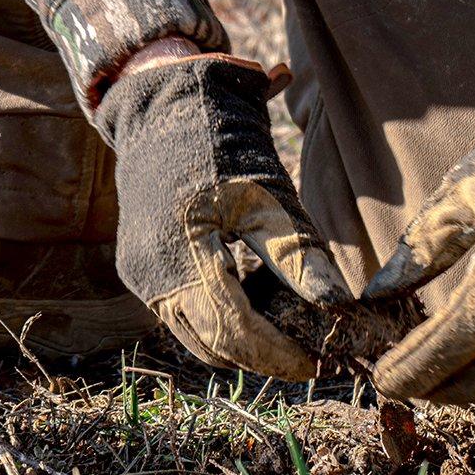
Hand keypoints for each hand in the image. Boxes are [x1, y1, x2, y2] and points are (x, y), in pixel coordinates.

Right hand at [95, 53, 349, 378]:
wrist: (165, 111)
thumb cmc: (223, 145)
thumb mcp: (266, 193)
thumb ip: (295, 252)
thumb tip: (335, 305)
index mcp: (185, 243)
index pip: (234, 325)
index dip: (277, 352)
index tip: (315, 364)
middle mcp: (152, 268)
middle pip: (212, 342)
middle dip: (261, 357)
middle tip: (305, 357)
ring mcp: (140, 274)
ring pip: (194, 337)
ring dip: (239, 346)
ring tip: (283, 338)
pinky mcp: (139, 273)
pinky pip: (181, 318)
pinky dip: (216, 323)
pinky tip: (250, 309)